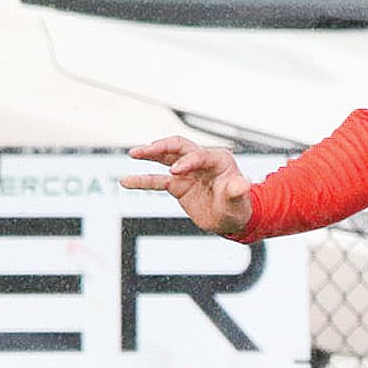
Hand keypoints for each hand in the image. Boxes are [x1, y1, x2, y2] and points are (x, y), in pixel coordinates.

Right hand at [122, 136, 254, 235]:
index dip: (187, 162)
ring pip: (165, 158)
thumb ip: (237, 192)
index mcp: (219, 160)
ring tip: (134, 153)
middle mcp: (201, 161)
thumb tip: (241, 184)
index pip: (199, 155)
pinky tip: (126, 181)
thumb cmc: (238, 208)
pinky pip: (157, 180)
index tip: (175, 172)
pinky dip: (142, 181)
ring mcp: (188, 171)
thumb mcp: (239, 202)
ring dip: (150, 154)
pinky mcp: (178, 184)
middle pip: (178, 146)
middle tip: (145, 150)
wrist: (231, 220)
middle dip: (162, 146)